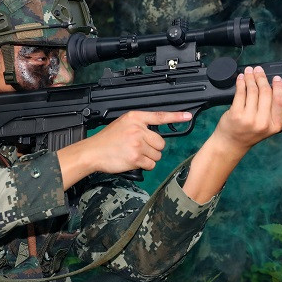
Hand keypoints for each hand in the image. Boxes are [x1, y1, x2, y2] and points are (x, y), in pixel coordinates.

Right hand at [57, 110, 191, 186]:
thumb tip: (156, 133)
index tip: (188, 116)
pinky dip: (145, 165)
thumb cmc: (107, 140)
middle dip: (153, 148)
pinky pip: (151, 164)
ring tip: (133, 154)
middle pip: (161, 142)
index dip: (176, 116)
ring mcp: (137, 143)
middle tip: (138, 148)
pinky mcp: (136, 157)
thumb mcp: (123, 124)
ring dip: (149, 158)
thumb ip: (140, 125)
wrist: (92, 152)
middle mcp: (138, 129)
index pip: (160, 116)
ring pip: (157, 154)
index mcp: (135, 118)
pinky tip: (133, 161)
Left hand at [215, 66, 281, 150]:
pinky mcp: (236, 114)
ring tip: (249, 72)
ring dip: (251, 78)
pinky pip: (240, 93)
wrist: (232, 143)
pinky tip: (241, 78)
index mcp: (275, 125)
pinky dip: (241, 83)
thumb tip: (273, 87)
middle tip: (259, 70)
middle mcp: (263, 122)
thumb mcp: (267, 126)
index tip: (276, 78)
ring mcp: (249, 118)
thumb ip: (272, 110)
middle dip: (262, 78)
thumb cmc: (249, 133)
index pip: (281, 101)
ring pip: (253, 91)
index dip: (279, 86)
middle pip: (266, 93)